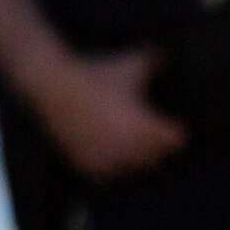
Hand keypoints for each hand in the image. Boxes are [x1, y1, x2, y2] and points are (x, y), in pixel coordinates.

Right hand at [29, 48, 187, 182]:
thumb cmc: (95, 74)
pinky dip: (112, 167)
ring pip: (134, 169)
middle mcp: (130, 149)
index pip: (177, 140)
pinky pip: (110, 176)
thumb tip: (171, 53)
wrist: (52, 86)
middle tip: (150, 132)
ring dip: (135, 159)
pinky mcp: (88, 167)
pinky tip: (110, 153)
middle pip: (158, 157)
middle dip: (156, 146)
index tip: (170, 123)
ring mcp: (108, 160)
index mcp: (146, 127)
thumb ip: (156, 60)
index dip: (175, 131)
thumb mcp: (130, 63)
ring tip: (130, 142)